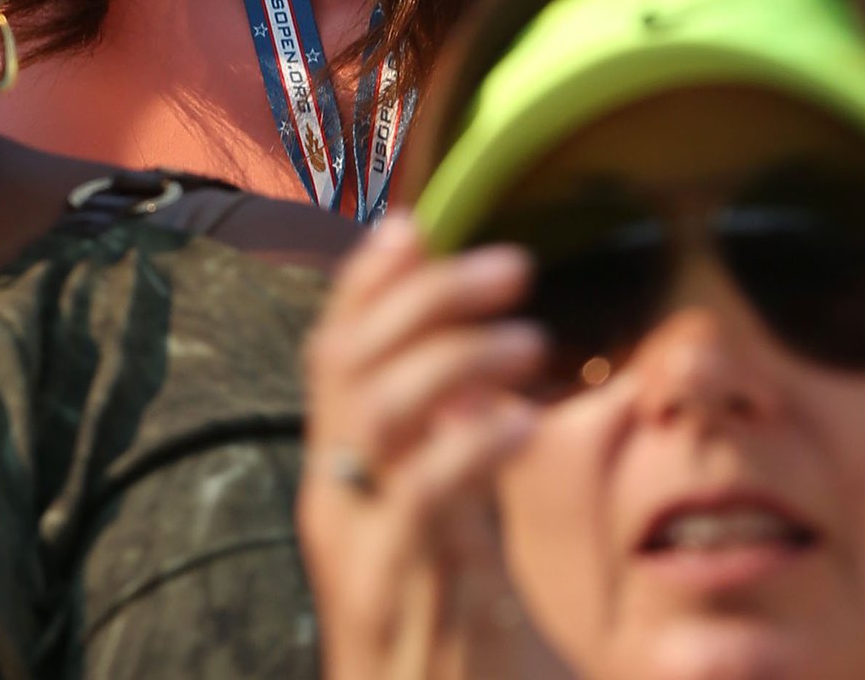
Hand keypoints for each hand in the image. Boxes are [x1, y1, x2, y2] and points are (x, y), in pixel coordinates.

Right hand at [299, 215, 571, 679]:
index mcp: (346, 476)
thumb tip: (481, 378)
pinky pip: (420, 498)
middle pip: (351, 358)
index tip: (413, 227)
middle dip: (425, 295)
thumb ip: (455, 458)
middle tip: (511, 266)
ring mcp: (360, 543)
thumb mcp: (452, 539)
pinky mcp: (396, 592)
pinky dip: (467, 446)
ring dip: (452, 354)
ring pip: (377, 408)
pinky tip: (519, 424)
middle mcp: (338, 497)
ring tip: (528, 340)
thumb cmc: (448, 653)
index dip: (367, 281)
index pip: (335, 350)